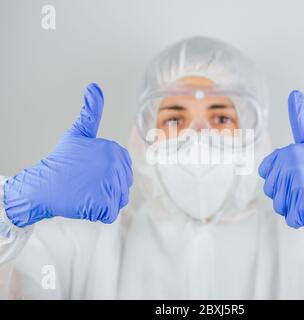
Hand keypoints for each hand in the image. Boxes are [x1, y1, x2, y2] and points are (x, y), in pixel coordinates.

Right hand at [4, 83, 132, 226]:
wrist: (41, 185)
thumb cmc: (60, 161)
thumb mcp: (78, 133)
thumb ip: (91, 113)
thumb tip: (94, 87)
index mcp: (115, 149)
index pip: (124, 170)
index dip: (108, 175)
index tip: (89, 172)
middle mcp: (116, 165)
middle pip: (123, 185)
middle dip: (107, 189)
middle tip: (85, 184)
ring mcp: (110, 184)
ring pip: (119, 200)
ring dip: (104, 201)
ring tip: (85, 192)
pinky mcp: (103, 203)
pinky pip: (111, 213)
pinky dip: (98, 213)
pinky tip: (85, 203)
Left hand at [258, 90, 303, 237]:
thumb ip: (299, 120)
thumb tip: (295, 93)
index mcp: (289, 153)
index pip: (266, 172)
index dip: (280, 177)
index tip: (297, 173)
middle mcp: (291, 168)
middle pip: (272, 191)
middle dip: (286, 193)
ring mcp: (298, 187)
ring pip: (280, 206)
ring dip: (293, 205)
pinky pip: (292, 218)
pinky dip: (302, 217)